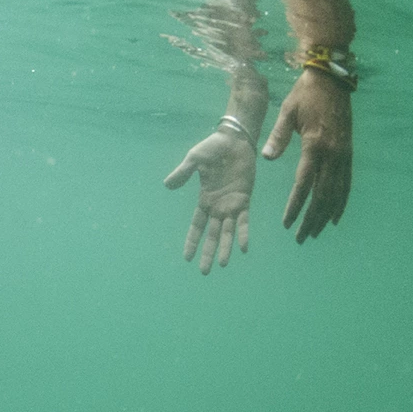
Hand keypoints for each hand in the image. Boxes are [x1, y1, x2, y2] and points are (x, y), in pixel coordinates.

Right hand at [163, 121, 255, 270]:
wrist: (235, 139)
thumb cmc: (213, 147)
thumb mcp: (193, 160)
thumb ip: (182, 173)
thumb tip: (167, 186)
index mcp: (205, 200)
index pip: (197, 226)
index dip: (192, 242)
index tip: (186, 258)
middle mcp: (218, 207)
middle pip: (212, 235)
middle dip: (209, 253)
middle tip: (204, 272)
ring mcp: (233, 204)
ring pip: (228, 232)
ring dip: (226, 248)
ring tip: (223, 264)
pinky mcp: (245, 198)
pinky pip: (244, 220)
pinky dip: (243, 233)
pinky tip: (243, 248)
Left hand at [263, 70, 351, 240]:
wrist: (332, 80)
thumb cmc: (304, 95)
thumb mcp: (286, 112)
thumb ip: (277, 136)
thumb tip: (266, 157)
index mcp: (315, 145)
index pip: (304, 184)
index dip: (295, 206)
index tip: (286, 223)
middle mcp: (333, 153)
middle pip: (322, 195)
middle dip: (310, 219)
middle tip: (299, 238)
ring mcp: (343, 154)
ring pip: (337, 192)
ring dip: (325, 215)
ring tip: (313, 233)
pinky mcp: (348, 152)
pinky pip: (346, 183)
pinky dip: (341, 201)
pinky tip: (334, 216)